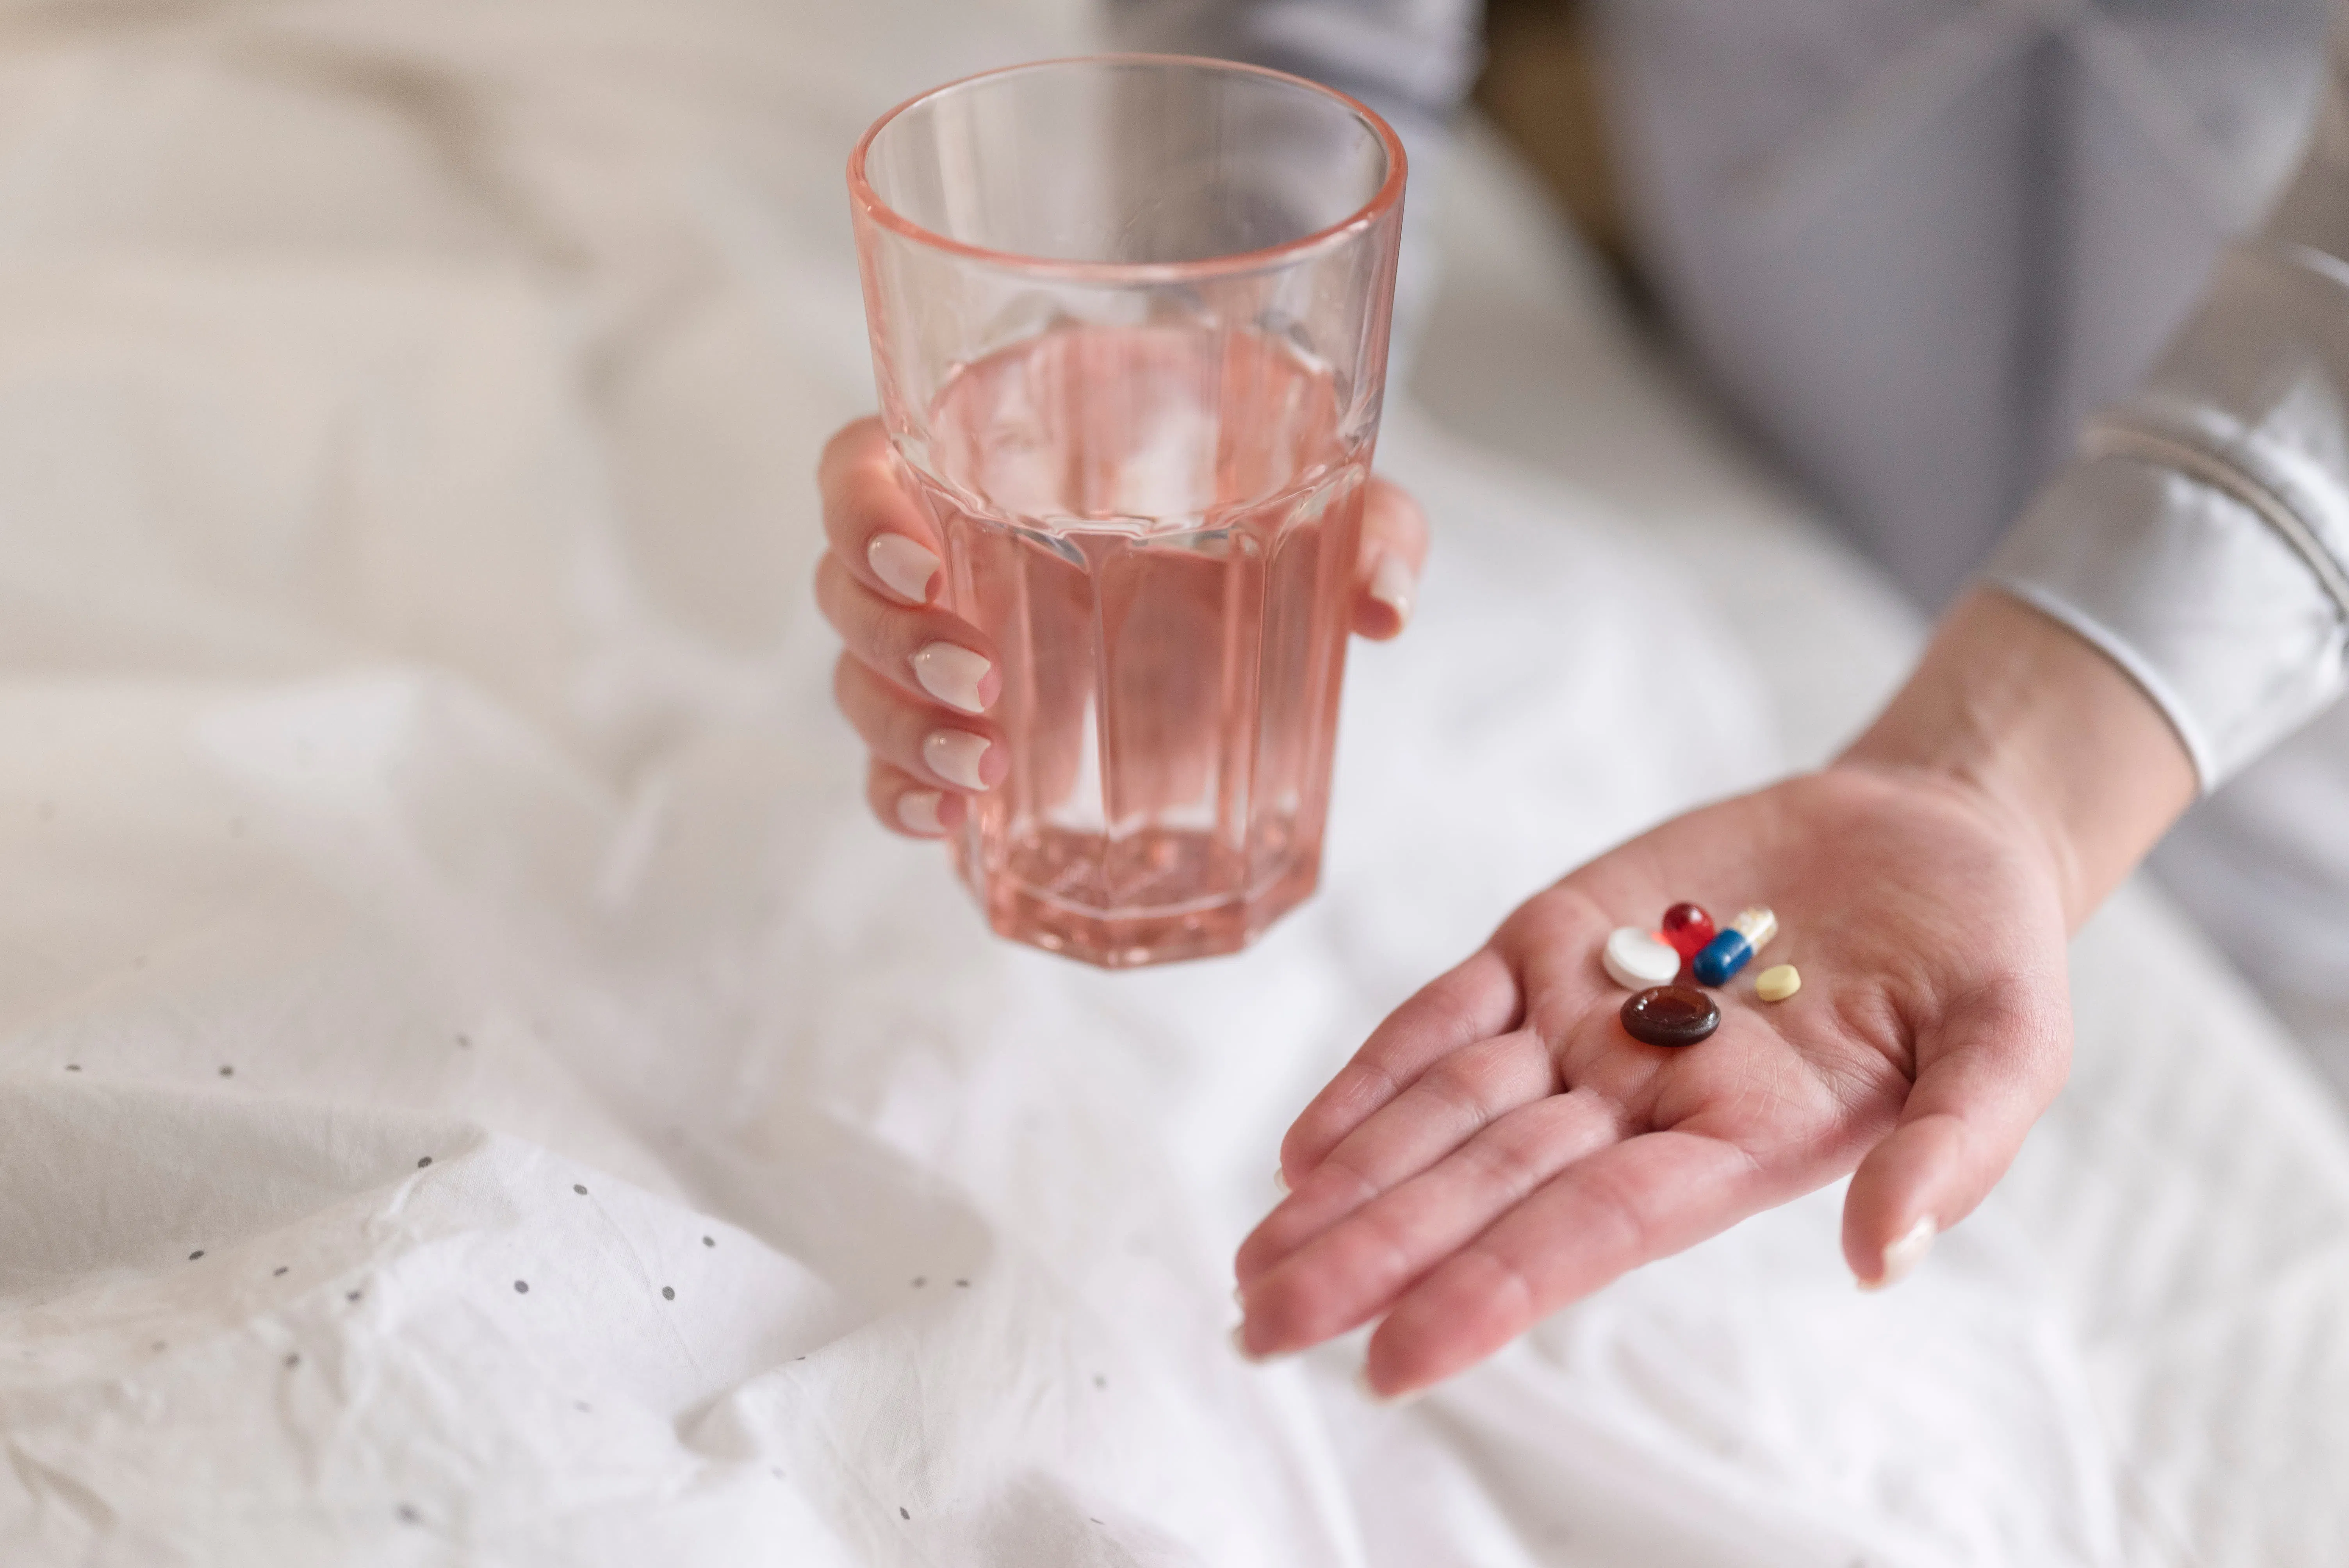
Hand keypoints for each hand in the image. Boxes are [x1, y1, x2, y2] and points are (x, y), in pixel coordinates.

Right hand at [815, 416, 1428, 837]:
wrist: (1261, 572)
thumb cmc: (1266, 496)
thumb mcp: (1329, 485)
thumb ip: (1369, 522)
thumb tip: (1382, 605)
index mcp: (990, 457)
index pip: (860, 464)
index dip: (861, 511)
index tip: (923, 561)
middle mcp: (945, 550)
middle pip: (844, 588)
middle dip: (892, 644)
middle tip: (981, 677)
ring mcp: (945, 650)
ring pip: (861, 685)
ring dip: (900, 731)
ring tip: (980, 767)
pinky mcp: (968, 734)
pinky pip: (890, 771)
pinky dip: (901, 799)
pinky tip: (949, 820)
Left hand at [1232, 591, 2198, 1396]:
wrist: (1928, 831)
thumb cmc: (1980, 956)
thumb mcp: (2009, 1046)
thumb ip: (1954, 1150)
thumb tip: (1885, 1257)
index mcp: (1738, 1146)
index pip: (1590, 1234)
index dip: (1490, 1292)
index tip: (1391, 1361)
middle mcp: (1640, 1103)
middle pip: (1484, 1190)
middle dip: (1371, 1258)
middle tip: (1260, 1328)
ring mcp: (1585, 1021)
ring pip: (1443, 1115)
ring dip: (1348, 1183)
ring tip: (1254, 1260)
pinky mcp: (1552, 939)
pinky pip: (1445, 1016)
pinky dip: (1374, 1074)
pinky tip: (1302, 1144)